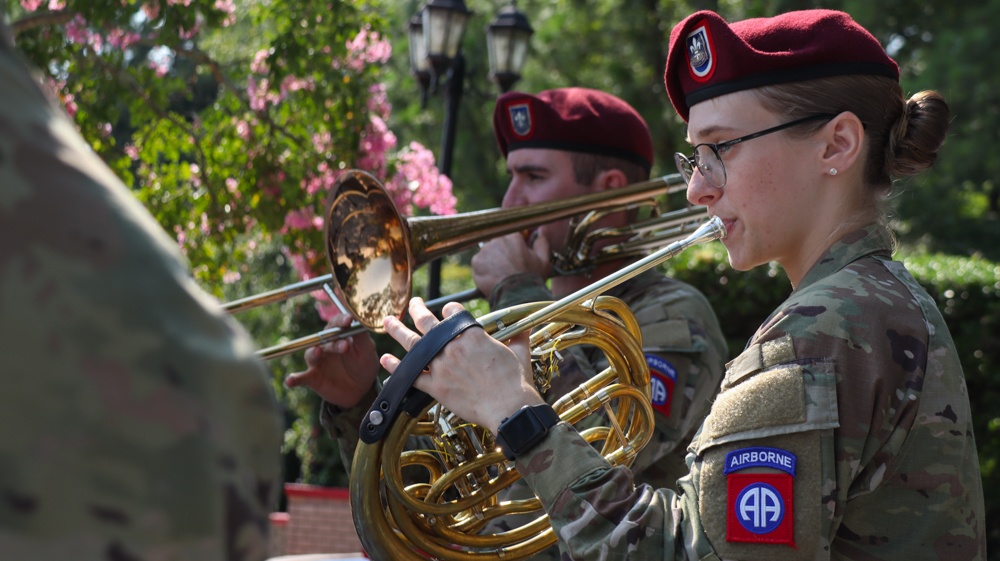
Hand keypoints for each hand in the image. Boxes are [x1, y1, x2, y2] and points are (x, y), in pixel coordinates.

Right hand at [284, 311, 378, 408]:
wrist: (360, 389)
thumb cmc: (362, 364)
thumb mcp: (366, 350)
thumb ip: (361, 336)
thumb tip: (358, 320)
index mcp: (338, 335)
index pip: (336, 323)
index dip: (341, 321)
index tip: (348, 320)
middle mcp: (324, 346)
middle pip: (324, 339)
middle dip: (334, 342)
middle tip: (345, 346)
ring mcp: (317, 362)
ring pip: (311, 355)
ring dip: (313, 353)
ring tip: (317, 352)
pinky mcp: (312, 378)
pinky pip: (301, 378)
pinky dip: (294, 379)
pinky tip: (290, 381)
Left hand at [379, 297, 543, 433]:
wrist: (509, 408)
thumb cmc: (516, 382)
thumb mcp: (519, 353)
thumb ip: (518, 339)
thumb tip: (524, 330)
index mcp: (473, 335)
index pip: (453, 313)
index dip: (450, 311)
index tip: (448, 313)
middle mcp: (453, 346)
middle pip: (427, 322)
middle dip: (417, 309)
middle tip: (412, 304)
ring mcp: (441, 366)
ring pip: (413, 344)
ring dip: (398, 331)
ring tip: (389, 322)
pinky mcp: (435, 386)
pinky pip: (410, 374)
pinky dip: (396, 367)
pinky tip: (386, 359)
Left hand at [472, 231, 550, 294]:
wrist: (517, 295)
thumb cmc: (532, 278)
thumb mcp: (544, 260)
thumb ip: (541, 243)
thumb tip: (539, 235)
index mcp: (514, 236)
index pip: (509, 238)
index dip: (511, 249)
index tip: (513, 258)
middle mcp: (498, 239)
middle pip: (497, 245)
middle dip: (500, 255)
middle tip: (506, 269)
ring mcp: (485, 250)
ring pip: (487, 254)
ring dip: (491, 262)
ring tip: (499, 275)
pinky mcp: (476, 261)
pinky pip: (478, 264)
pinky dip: (483, 271)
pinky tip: (492, 279)